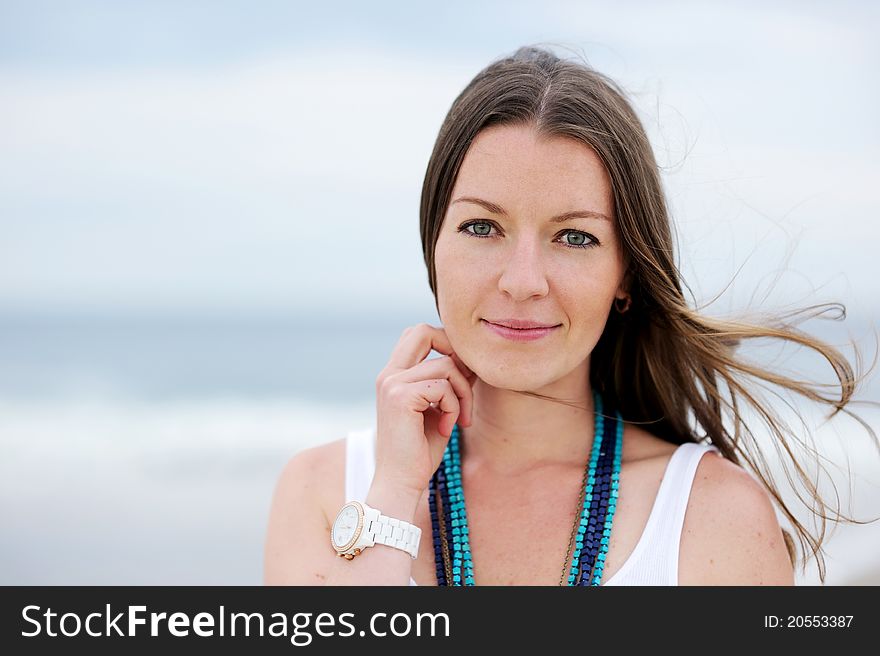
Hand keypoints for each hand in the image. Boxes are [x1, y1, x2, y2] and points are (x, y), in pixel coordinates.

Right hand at [373, 323, 477, 495]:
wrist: (401, 483)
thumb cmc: (420, 452)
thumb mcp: (437, 410)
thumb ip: (447, 383)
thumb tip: (470, 360)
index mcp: (393, 375)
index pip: (418, 334)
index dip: (446, 344)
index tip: (463, 376)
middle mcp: (388, 374)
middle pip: (423, 331)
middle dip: (454, 351)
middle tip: (467, 380)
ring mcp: (392, 384)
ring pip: (445, 365)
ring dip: (463, 393)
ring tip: (460, 419)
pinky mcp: (400, 397)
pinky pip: (443, 387)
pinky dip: (454, 407)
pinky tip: (448, 428)